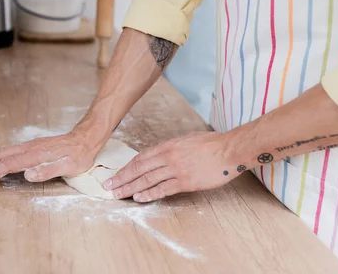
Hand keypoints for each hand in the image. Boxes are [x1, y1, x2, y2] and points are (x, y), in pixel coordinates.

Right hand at [0, 129, 103, 186]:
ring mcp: (31, 145)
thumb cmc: (80, 155)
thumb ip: (48, 170)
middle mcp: (31, 148)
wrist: (87, 138)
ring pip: (5, 151)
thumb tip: (27, 174)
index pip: (9, 165)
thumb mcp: (69, 166)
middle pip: (2, 155)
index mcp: (36, 155)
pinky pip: (12, 150)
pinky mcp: (34, 145)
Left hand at [104, 131, 245, 202]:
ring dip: (131, 188)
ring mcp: (176, 169)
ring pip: (147, 180)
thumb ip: (173, 147)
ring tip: (118, 195)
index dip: (126, 168)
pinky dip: (149, 194)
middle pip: (139, 169)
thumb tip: (162, 154)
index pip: (140, 158)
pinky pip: (163, 189)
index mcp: (168, 146)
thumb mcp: (187, 139)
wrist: (229, 150)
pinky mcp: (186, 182)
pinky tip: (139, 198)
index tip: (115, 175)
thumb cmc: (211, 143)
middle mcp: (168, 157)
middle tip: (108, 187)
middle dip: (122, 179)